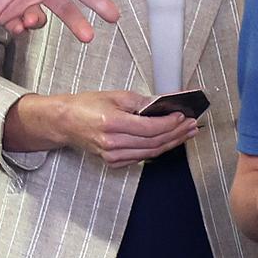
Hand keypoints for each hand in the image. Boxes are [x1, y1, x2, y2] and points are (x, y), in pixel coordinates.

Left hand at [0, 0, 118, 42]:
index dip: (96, 0)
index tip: (113, 14)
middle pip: (67, 10)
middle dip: (79, 23)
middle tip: (89, 37)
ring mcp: (24, 4)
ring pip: (42, 21)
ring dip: (38, 22)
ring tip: (29, 19)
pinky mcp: (7, 17)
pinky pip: (21, 29)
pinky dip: (20, 28)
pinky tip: (14, 22)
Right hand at [5, 91, 196, 166]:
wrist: (64, 122)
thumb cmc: (86, 106)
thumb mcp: (115, 95)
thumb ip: (142, 102)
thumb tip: (165, 105)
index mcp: (112, 124)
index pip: (150, 128)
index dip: (170, 123)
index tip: (183, 115)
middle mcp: (112, 143)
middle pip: (153, 142)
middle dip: (176, 133)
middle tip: (192, 125)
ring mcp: (112, 156)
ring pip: (150, 152)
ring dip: (171, 142)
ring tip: (186, 133)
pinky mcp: (113, 162)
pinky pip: (141, 157)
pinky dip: (158, 149)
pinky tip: (169, 140)